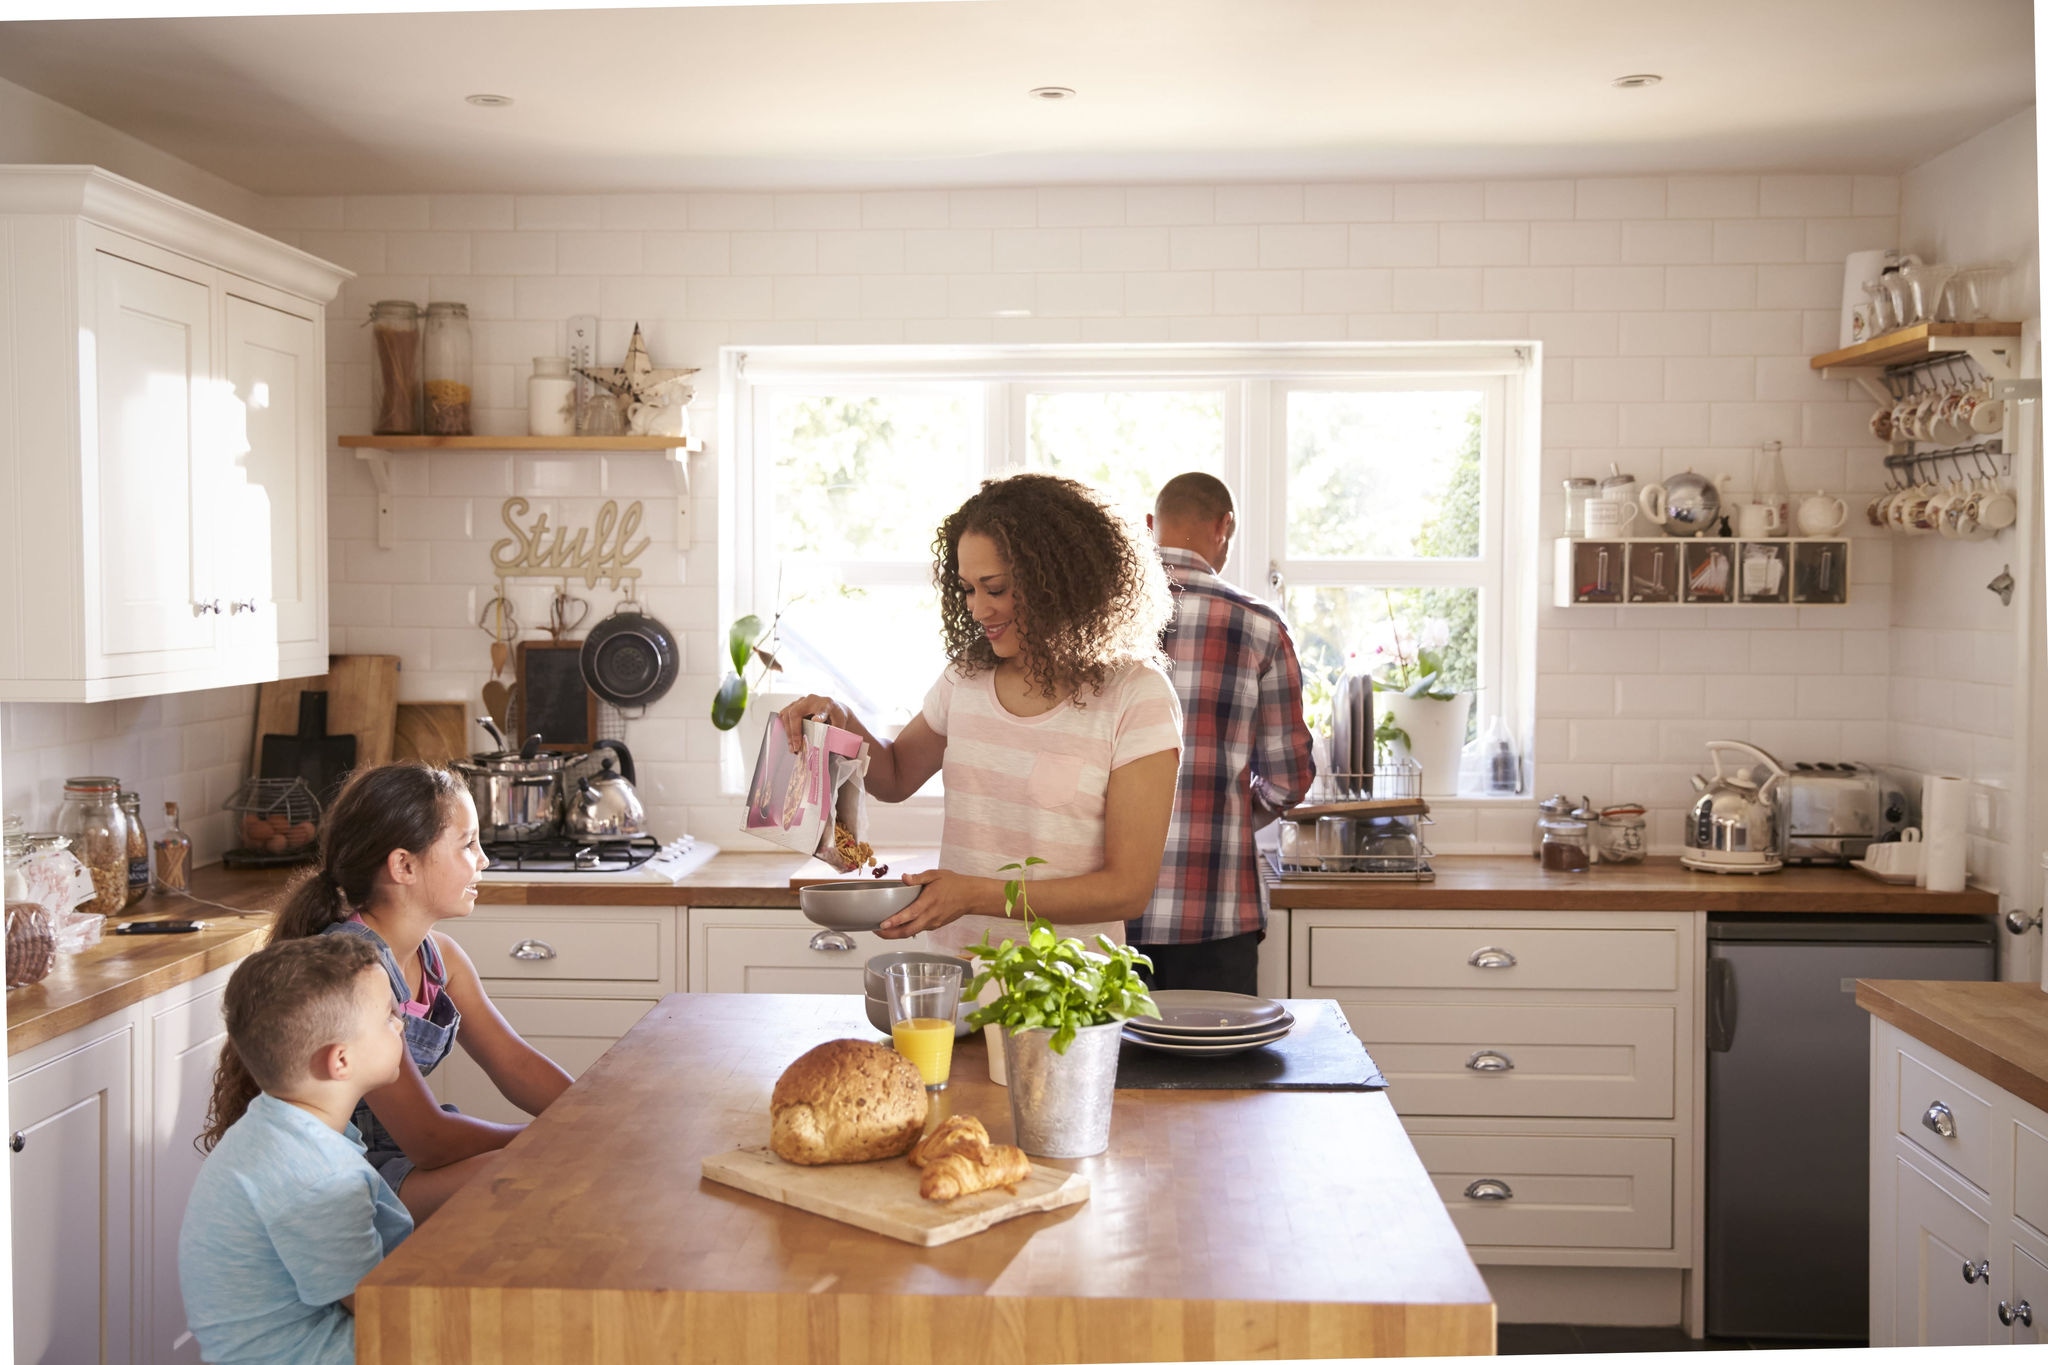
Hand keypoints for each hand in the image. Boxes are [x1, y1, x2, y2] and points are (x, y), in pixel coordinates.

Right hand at [779, 695, 846, 752]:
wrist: (834, 710)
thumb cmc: (836, 718)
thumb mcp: (840, 725)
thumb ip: (834, 731)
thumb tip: (824, 742)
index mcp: (827, 703)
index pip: (822, 709)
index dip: (819, 715)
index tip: (816, 721)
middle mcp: (812, 699)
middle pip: (796, 712)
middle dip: (794, 732)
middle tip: (796, 747)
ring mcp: (801, 701)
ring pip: (787, 714)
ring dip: (788, 732)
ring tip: (792, 747)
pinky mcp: (794, 705)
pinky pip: (785, 715)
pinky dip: (785, 728)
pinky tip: (790, 739)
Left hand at [876, 869, 997, 938]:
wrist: (971, 896)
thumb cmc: (954, 884)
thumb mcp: (936, 875)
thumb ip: (919, 877)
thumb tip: (904, 877)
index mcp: (929, 902)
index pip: (909, 915)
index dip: (894, 921)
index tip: (881, 925)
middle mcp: (930, 916)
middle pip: (908, 931)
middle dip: (890, 935)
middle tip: (877, 932)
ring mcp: (933, 923)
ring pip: (912, 933)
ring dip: (897, 934)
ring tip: (884, 930)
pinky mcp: (935, 926)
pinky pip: (919, 930)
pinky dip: (907, 930)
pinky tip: (899, 926)